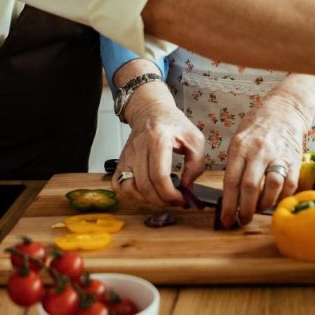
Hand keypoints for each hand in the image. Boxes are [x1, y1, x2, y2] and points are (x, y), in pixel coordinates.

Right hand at [112, 84, 204, 207]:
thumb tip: (187, 188)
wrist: (150, 111)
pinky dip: (130, 195)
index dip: (170, 194)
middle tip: (175, 202)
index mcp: (158, 140)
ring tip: (161, 197)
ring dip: (146, 200)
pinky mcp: (121, 161)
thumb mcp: (194, 139)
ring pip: (129, 188)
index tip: (182, 200)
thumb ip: (195, 165)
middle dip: (162, 201)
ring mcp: (127, 155)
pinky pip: (118, 185)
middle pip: (144, 186)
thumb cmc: (172, 124)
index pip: (159, 175)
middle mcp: (139, 148)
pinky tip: (144, 192)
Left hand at [218, 95, 307, 227]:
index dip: (228, 204)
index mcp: (240, 146)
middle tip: (242, 220)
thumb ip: (235, 164)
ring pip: (272, 187)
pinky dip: (281, 197)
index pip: (231, 181)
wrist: (285, 109)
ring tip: (258, 209)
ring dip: (264, 204)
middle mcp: (259, 150)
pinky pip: (289, 184)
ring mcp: (278, 154)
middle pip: (250, 187)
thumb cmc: (258, 125)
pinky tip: (274, 199)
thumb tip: (230, 194)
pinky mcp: (294, 159)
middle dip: (245, 209)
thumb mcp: (238, 139)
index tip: (226, 219)